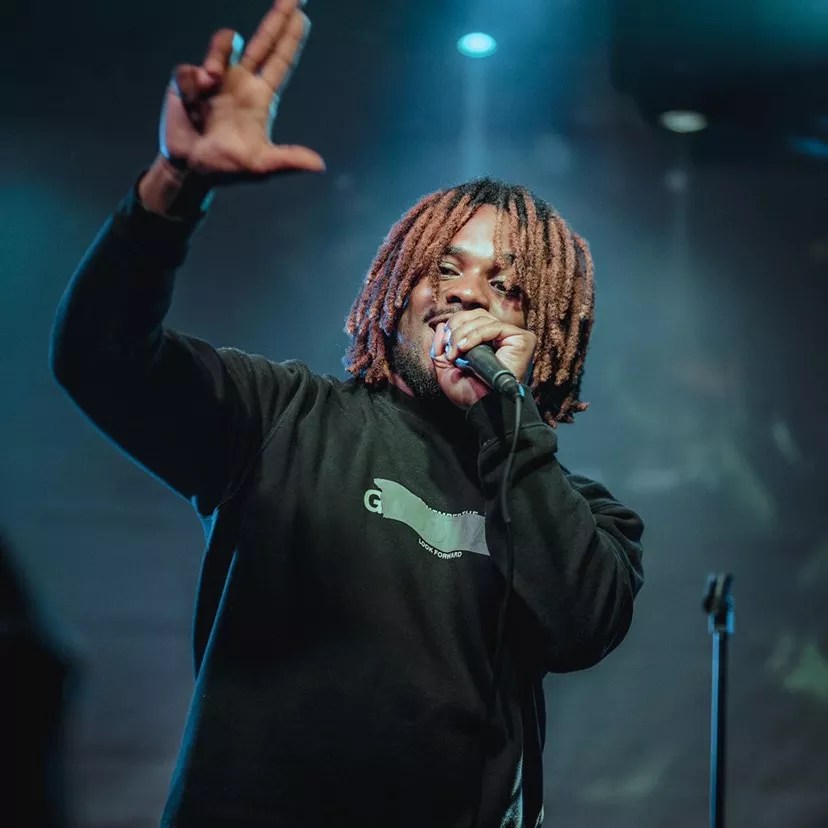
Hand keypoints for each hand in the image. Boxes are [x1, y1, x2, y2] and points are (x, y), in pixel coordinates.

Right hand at [160, 0, 324, 182]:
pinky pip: (191, 68)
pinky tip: (192, 103)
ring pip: (223, 43)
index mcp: (260, 97)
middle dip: (278, 15)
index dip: (292, 38)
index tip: (304, 14)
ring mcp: (214, 77)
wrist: (190, 170)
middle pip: (263, 40)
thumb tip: (320, 165)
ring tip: (210, 82)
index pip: (281, 61)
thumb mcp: (260, 166)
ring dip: (217, 53)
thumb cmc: (227, 169)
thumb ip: (288, 160)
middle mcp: (240, 81)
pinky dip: (192, 83)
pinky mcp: (188, 79)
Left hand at [429, 310, 535, 409]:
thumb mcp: (446, 367)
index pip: (470, 318)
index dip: (454, 327)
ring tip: (455, 354)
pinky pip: (494, 327)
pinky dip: (476, 336)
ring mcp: (512, 336)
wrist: (484, 408)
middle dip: (457, 329)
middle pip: (476, 315)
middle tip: (448, 349)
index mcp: (486, 340)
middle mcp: (501, 336)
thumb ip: (441, 346)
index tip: (443, 347)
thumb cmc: (469, 394)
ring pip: (483, 319)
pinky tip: (465, 348)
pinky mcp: (521, 339)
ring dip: (463, 335)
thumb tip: (441, 325)